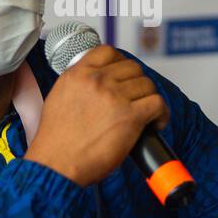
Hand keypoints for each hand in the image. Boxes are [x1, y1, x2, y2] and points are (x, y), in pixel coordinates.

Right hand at [26, 45, 167, 186]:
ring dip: (149, 99)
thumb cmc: (56, 141)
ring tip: (147, 114)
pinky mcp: (130, 116)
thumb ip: (77, 84)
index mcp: (78, 74)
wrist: (56, 165)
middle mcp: (97, 81)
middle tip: (136, 99)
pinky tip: (155, 123)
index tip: (124, 76)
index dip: (120, 63)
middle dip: (137, 83)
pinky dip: (161, 113)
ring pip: (147, 84)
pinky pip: (157, 103)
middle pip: (132, 67)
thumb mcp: (58, 98)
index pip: (108, 52)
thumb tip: (96, 83)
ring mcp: (114, 96)